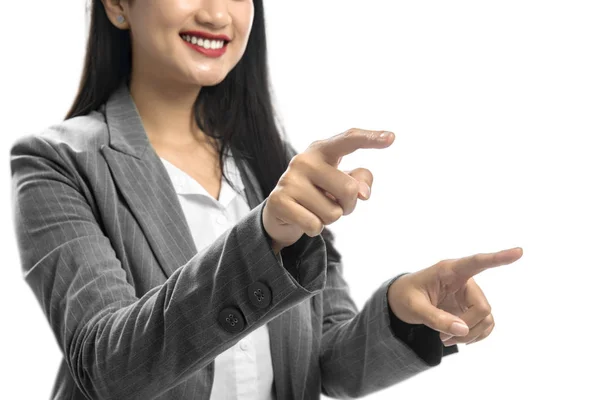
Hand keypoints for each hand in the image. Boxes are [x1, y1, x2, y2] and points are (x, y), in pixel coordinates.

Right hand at [263, 128, 394, 250]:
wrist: (280, 210)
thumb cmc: (318, 193)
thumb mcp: (341, 184)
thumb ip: (360, 182)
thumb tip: (362, 193)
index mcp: (322, 150)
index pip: (348, 140)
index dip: (370, 138)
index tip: (392, 138)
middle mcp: (304, 160)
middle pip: (349, 190)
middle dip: (347, 206)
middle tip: (331, 203)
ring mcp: (289, 179)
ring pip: (333, 213)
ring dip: (329, 219)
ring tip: (314, 209)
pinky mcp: (279, 200)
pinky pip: (315, 225)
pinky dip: (314, 229)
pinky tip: (303, 219)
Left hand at [388, 247, 523, 345]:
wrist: (401, 301)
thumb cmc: (405, 297)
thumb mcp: (414, 308)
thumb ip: (436, 318)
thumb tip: (463, 331)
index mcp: (449, 270)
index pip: (477, 262)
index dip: (498, 258)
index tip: (519, 251)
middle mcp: (464, 280)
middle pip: (482, 307)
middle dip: (467, 327)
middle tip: (445, 338)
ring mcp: (469, 295)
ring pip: (486, 318)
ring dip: (470, 335)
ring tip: (446, 339)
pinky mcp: (470, 308)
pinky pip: (486, 325)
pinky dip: (474, 337)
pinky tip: (458, 339)